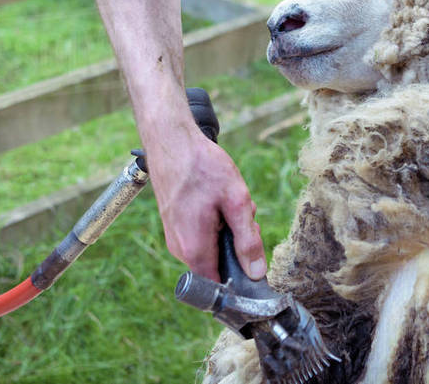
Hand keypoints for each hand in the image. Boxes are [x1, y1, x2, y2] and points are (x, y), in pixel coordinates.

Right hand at [144, 123, 266, 281]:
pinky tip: (219, 200)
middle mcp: (180, 249)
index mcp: (194, 249)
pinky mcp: (175, 225)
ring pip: (212, 248)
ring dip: (228, 231)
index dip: (241, 278)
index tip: (253, 255)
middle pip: (219, 265)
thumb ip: (248, 240)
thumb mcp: (236, 201)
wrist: (171, 140)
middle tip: (246, 218)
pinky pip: (201, 235)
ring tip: (231, 203)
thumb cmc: (202, 166)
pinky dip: (216, 222)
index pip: (220, 288)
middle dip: (238, 246)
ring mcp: (175, 237)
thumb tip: (257, 273)